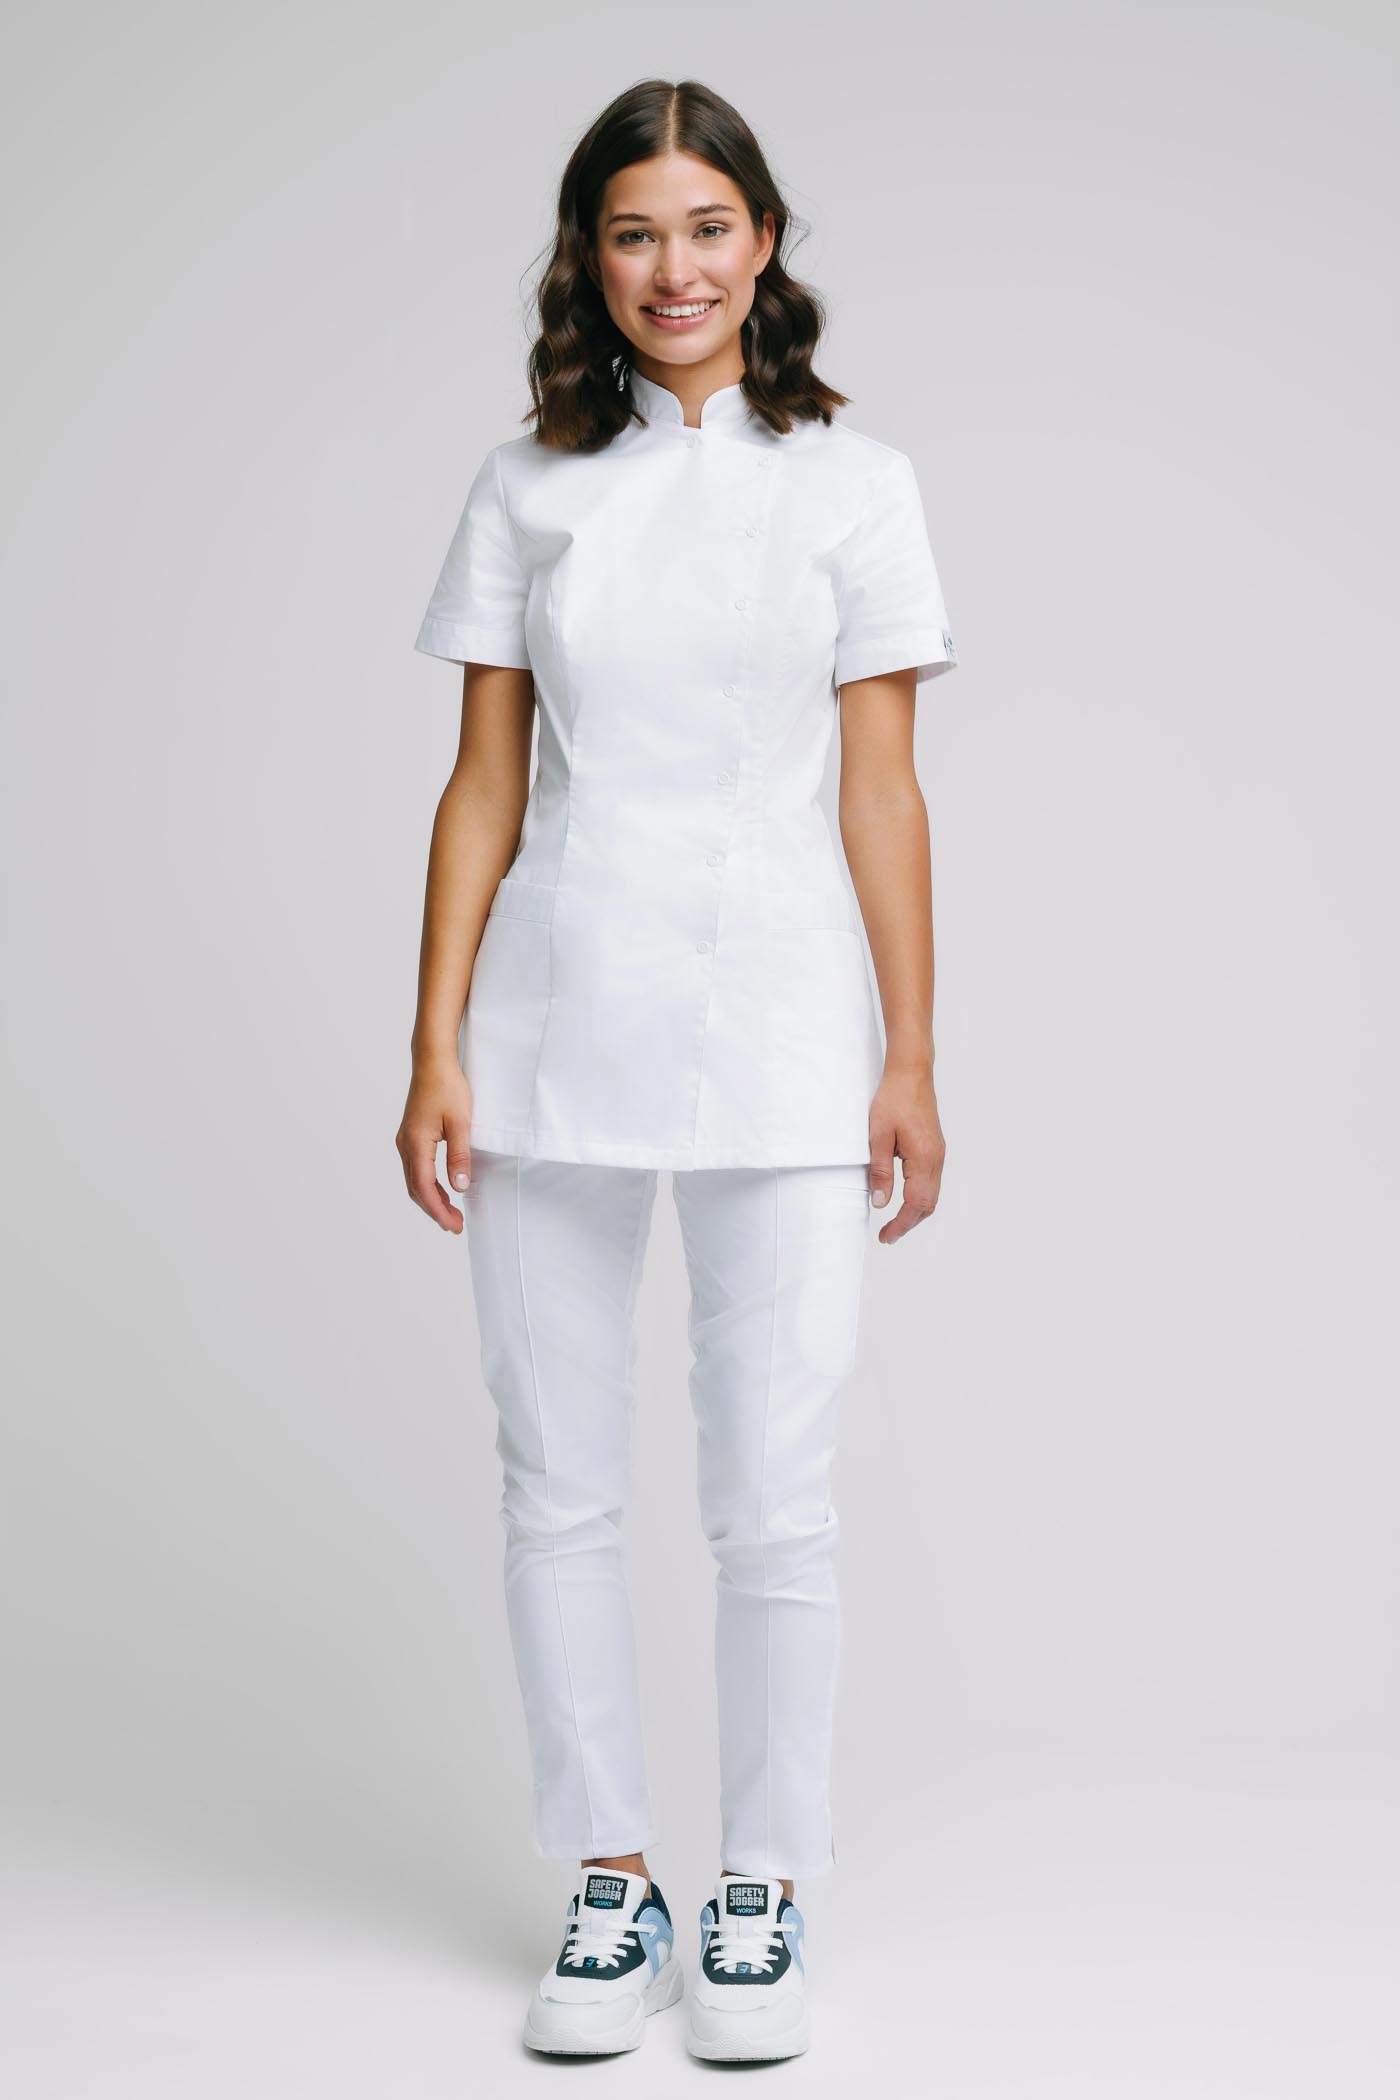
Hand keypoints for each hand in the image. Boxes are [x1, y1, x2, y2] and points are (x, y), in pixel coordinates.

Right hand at [395, 1054, 474, 1232]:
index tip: (452, 1225)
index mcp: (416, 1143)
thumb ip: (460, 1156)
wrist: (432, 1061)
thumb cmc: (447, 1087)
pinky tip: (443, 1190)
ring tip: (450, 1213)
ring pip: (414, 1180)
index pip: (424, 1187)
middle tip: (454, 1226)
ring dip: (431, 1199)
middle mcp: (405, 1144)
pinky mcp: (410, 1136)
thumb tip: (460, 1187)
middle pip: (415, 1189)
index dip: (438, 1211)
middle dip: (434, 1210)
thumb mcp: (461, 1122)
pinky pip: (416, 1169)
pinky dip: (427, 1185)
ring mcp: (405, 1140)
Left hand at [867, 1066, 945, 1243]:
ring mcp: (938, 1154)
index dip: (901, 1224)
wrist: (911, 1074)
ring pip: (932, 1194)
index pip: (916, 1204)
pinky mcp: (935, 1148)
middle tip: (888, 1235)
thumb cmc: (894, 1100)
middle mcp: (936, 1160)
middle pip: (928, 1204)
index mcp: (924, 1159)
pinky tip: (905, 1198)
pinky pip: (932, 1181)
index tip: (886, 1236)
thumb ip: (880, 1171)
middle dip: (909, 1223)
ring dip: (915, 1211)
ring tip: (895, 1222)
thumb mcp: (878, 1136)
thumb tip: (880, 1202)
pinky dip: (920, 1197)